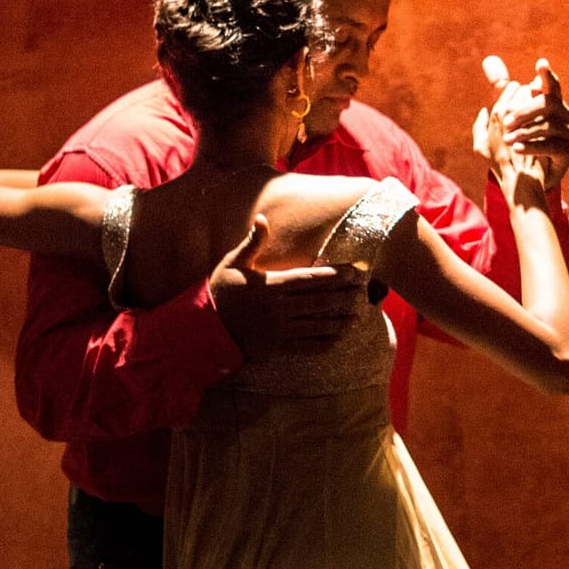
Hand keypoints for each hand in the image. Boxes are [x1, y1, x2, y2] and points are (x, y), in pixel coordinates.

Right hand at [208, 218, 362, 360]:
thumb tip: (263, 219)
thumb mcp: (233, 263)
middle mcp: (278, 310)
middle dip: (343, 298)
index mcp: (270, 286)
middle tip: (363, 293)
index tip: (353, 272)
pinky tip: (338, 338)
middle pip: (319, 303)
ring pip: (317, 326)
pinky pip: (306, 347)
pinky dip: (324, 343)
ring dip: (339, 322)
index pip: (309, 279)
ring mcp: (279, 331)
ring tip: (358, 316)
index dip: (334, 276)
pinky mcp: (277, 348)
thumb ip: (253, 243)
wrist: (205, 327)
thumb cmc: (222, 291)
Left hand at [474, 56, 568, 191]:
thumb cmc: (512, 148)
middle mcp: (564, 114)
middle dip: (525, 111)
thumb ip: (497, 91)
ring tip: (507, 140)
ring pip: (550, 125)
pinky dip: (533, 146)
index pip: (550, 84)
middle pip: (548, 104)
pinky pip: (553, 146)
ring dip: (526, 131)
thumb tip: (489, 60)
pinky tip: (517, 148)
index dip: (547, 74)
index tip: (540, 64)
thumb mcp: (498, 120)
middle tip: (505, 122)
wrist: (525, 182)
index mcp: (550, 103)